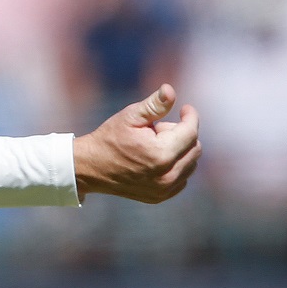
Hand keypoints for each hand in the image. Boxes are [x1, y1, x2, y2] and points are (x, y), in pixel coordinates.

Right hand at [72, 84, 201, 202]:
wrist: (91, 168)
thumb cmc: (110, 138)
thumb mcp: (130, 116)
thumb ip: (155, 104)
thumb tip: (170, 90)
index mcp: (161, 154)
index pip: (191, 132)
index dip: (190, 116)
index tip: (184, 109)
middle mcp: (167, 176)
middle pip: (195, 148)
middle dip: (182, 134)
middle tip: (157, 129)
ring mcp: (164, 189)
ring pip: (190, 164)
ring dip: (179, 150)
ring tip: (154, 145)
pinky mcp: (160, 197)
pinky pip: (182, 178)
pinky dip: (176, 166)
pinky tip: (156, 159)